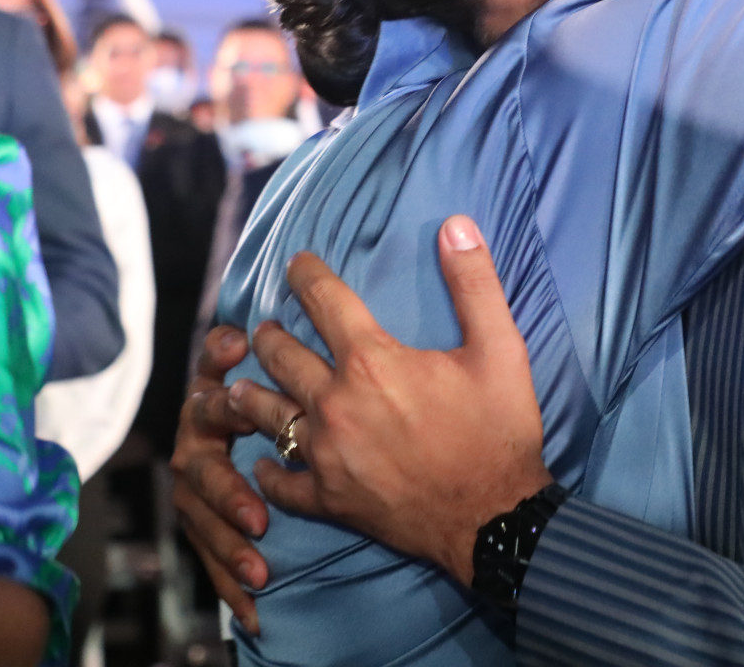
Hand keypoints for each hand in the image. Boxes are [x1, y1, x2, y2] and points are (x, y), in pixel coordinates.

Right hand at [170, 325, 270, 633]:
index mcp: (206, 406)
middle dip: (228, 496)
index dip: (221, 405)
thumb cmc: (248, 394)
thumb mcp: (237, 370)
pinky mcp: (198, 524)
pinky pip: (210, 558)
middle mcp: (192, 447)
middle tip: (257, 518)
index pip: (207, 400)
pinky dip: (230, 584)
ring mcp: (191, 490)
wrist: (233, 426)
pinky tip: (253, 611)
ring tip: (259, 570)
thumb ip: (227, 352)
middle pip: (202, 471)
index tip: (245, 414)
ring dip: (228, 547)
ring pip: (203, 521)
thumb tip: (234, 334)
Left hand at [237, 215, 550, 584]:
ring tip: (242, 383)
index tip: (295, 263)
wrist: (494, 518)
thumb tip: (456, 224)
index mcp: (372, 361)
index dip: (306, 274)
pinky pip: (281, 482)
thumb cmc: (498, 431)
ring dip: (252, 394)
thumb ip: (475, 282)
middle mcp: (336, 403)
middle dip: (269, 334)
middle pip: (281, 355)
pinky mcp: (329, 499)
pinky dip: (268, 471)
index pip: (323, 300)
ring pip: (267, 414)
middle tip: (263, 327)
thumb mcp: (501, 349)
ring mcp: (326, 455)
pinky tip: (263, 463)